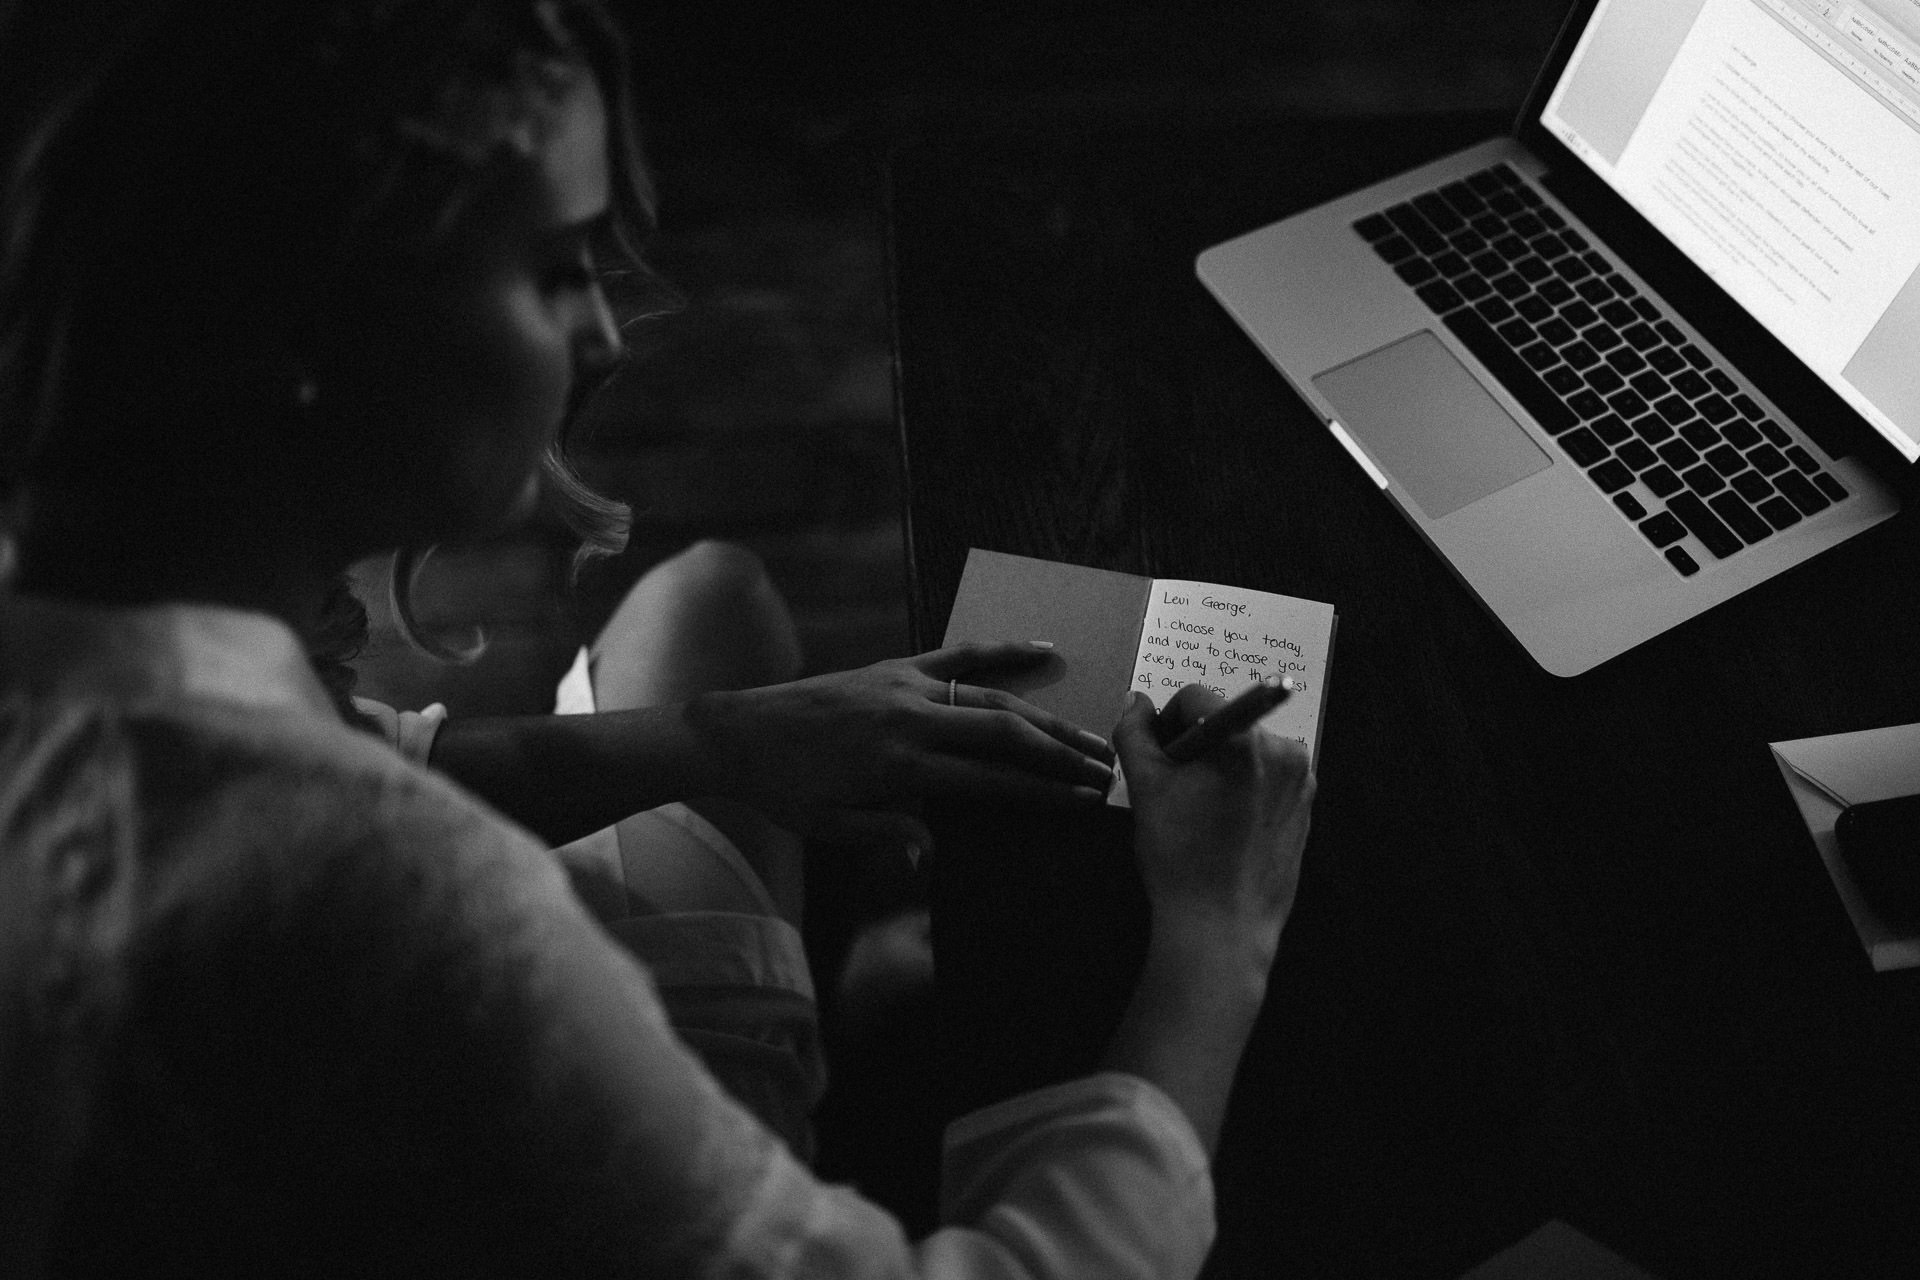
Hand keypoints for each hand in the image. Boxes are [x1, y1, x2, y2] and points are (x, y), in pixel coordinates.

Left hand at [686, 641, 1115, 845]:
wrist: (737, 733)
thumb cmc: (783, 790)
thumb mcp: (829, 828)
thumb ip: (885, 835)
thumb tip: (932, 855)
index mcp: (898, 766)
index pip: (990, 780)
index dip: (1042, 792)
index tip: (1083, 801)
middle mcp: (910, 720)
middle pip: (1006, 733)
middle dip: (1060, 753)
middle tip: (1104, 769)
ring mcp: (905, 686)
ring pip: (992, 696)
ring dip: (1046, 715)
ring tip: (1088, 733)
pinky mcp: (895, 666)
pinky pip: (958, 653)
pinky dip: (1002, 649)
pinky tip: (1044, 647)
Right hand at [1112, 684, 1315, 958]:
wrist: (1222, 925)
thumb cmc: (1179, 853)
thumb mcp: (1145, 787)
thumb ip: (1135, 732)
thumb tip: (1137, 701)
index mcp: (1243, 736)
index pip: (1193, 698)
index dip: (1166, 724)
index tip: (1158, 762)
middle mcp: (1283, 747)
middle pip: (1224, 723)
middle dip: (1197, 747)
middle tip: (1178, 793)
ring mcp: (1302, 779)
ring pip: (1246, 751)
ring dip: (1221, 768)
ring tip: (1203, 815)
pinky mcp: (1308, 806)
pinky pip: (1268, 777)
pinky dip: (1245, 789)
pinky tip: (1228, 827)